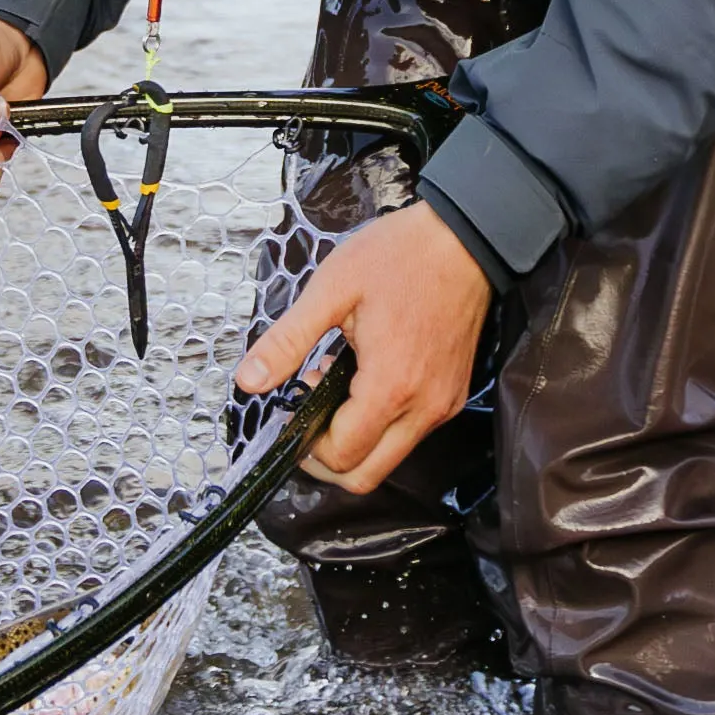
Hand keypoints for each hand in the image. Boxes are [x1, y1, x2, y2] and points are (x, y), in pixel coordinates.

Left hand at [237, 203, 488, 492]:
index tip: (291, 407)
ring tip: (332, 386)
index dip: (305, 446)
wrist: (466, 238)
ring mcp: (443, 405)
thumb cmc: (400, 256)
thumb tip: (248, 381)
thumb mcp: (332, 289)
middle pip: (367, 476)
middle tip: (304, 418)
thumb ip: (288, 340)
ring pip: (389, 458)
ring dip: (354, 441)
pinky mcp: (451, 395)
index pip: (342, 456)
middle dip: (326, 460)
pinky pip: (410, 433)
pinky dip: (380, 424)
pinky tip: (362, 379)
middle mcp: (424, 408)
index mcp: (391, 386)